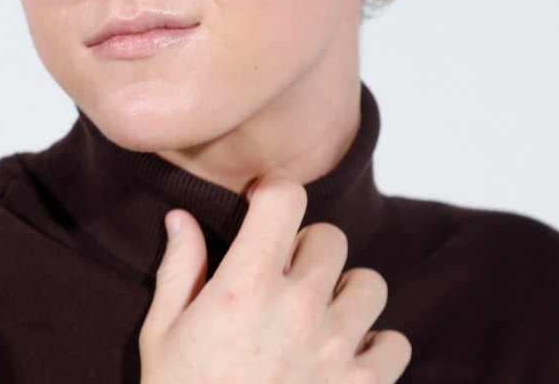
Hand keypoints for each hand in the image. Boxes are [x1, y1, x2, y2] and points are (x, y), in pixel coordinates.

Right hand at [139, 171, 410, 383]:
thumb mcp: (162, 335)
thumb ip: (180, 270)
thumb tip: (182, 218)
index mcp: (245, 284)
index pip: (286, 196)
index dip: (274, 195)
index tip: (264, 210)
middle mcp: (298, 307)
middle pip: (331, 238)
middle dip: (307, 253)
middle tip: (283, 284)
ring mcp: (336, 349)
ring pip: (369, 284)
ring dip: (346, 296)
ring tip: (317, 322)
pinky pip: (396, 342)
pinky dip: (376, 348)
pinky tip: (341, 363)